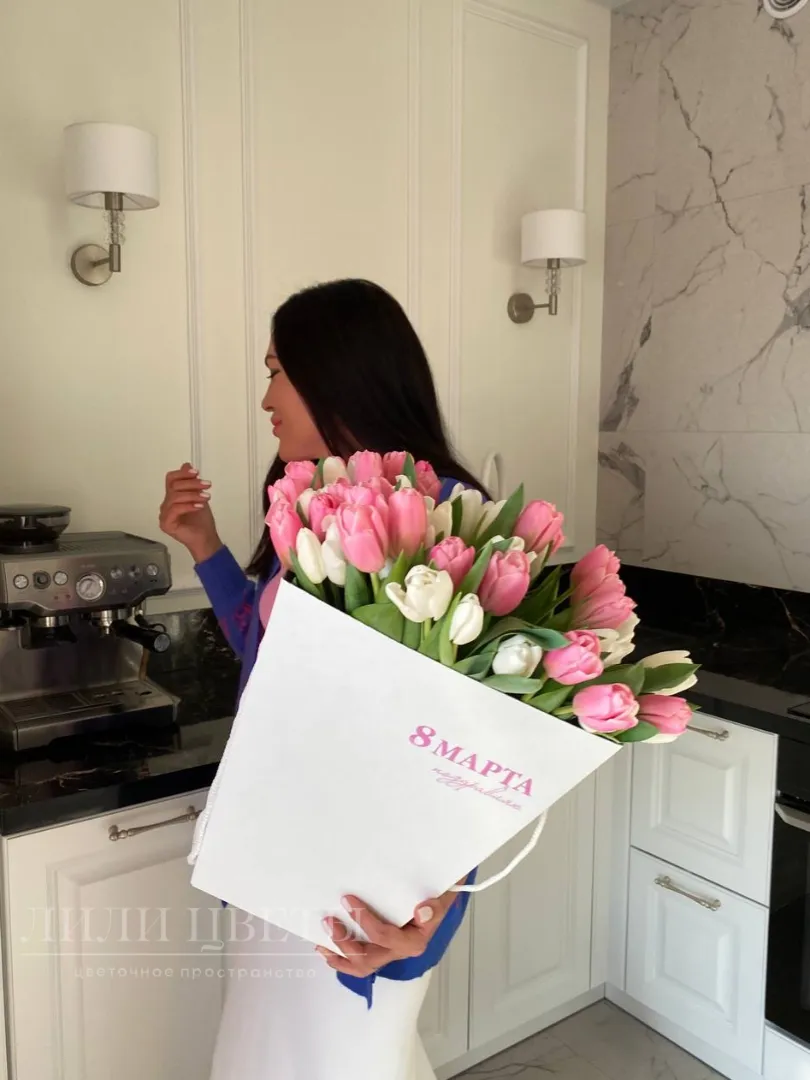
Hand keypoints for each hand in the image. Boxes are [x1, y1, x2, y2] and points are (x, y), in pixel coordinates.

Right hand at [159, 463, 221, 562]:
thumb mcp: (199, 496)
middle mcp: (166, 505)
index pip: (171, 479)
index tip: (197, 472)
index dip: (182, 474)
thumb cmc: (202, 521)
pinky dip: (189, 505)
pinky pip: (175, 509)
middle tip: (207, 485)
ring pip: (175, 497)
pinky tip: (200, 506)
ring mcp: (164, 515)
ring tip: (206, 497)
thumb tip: (187, 465)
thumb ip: (192, 483)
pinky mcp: (166, 524)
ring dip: (193, 495)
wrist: (206, 538)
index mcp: (172, 497)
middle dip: (192, 484)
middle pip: (174, 486)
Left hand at [315, 887, 461, 977]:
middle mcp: (400, 951)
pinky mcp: (381, 950)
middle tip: (329, 920)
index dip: (364, 919)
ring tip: (321, 942)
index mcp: (413, 941)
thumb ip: (435, 906)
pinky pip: (360, 962)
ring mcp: (389, 952)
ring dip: (339, 956)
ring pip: (362, 966)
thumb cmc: (437, 895)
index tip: (348, 899)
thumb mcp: (442, 897)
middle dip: (345, 943)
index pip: (384, 936)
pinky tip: (327, 951)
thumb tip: (421, 910)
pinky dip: (341, 959)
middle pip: (368, 959)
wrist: (439, 897)